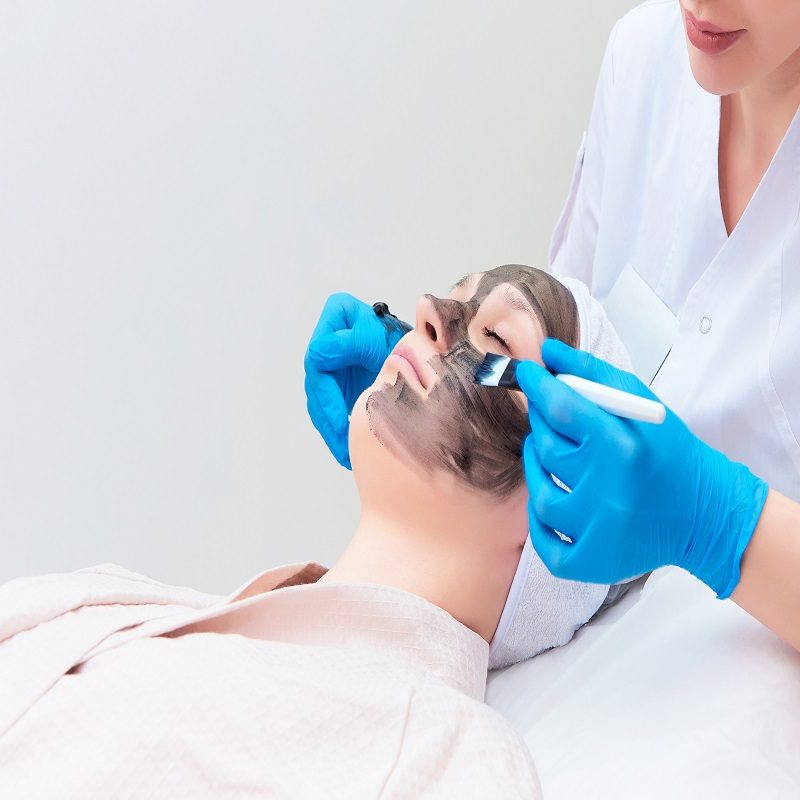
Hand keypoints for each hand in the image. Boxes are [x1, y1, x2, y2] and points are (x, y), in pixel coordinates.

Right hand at [304, 293, 408, 468]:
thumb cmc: (411, 342)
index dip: (327, 393)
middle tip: (344, 446)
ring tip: (346, 454)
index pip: (319, 358)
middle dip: (329, 418)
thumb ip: (351, 343)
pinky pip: (330, 410)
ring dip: (331, 431)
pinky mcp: (338, 383)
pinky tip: (347, 451)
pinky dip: (337, 432)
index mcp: (337, 316)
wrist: (429, 357)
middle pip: (316, 383)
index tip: (343, 421)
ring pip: (319, 402)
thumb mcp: (383, 339)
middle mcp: (328, 337)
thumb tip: (318, 355)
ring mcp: (331, 362)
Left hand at [516, 338, 768, 596]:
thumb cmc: (668, 452)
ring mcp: (597, 528)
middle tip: (551, 415)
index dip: (536, 385)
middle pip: (545, 445)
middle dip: (542, 423)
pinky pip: (545, 542)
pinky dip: (541, 523)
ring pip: (540, 491)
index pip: (559, 406)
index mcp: (622, 445)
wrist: (705, 514)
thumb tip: (545, 353)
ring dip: (538, 469)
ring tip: (556, 458)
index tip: (526, 373)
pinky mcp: (593, 560)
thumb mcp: (639, 403)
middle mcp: (607, 488)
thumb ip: (590, 373)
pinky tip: (554, 502)